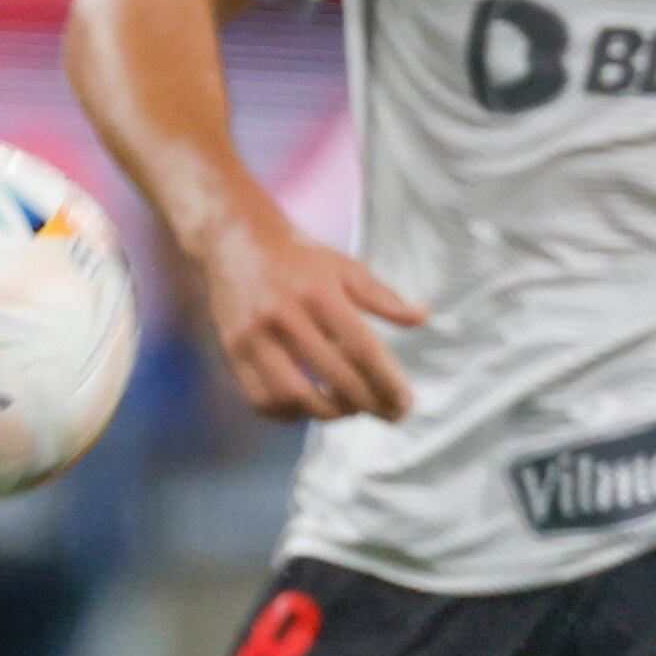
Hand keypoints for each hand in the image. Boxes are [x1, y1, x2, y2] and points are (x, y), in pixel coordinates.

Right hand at [199, 205, 427, 420]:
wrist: (235, 240)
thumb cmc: (299, 258)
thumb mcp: (345, 267)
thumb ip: (383, 297)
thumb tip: (422, 317)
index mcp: (319, 291)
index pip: (362, 349)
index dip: (388, 382)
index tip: (406, 403)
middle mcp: (285, 314)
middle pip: (335, 376)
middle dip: (370, 404)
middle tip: (391, 414)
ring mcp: (254, 335)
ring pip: (296, 395)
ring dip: (330, 413)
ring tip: (351, 409)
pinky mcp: (233, 350)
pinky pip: (262, 398)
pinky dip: (290, 413)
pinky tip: (311, 408)